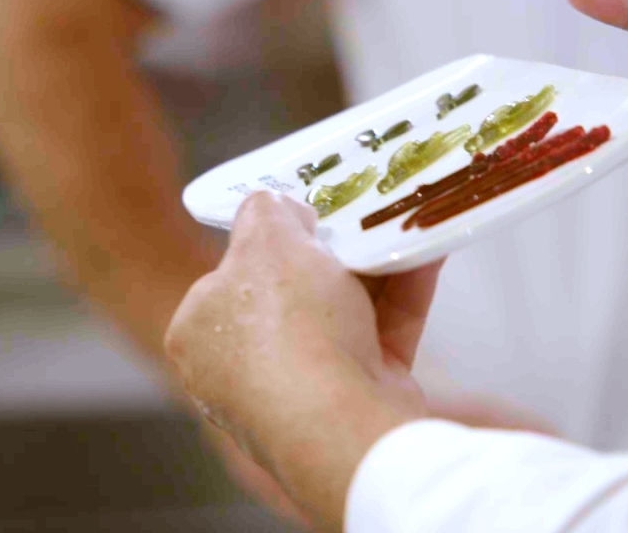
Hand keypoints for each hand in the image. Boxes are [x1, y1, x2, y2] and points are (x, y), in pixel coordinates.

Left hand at [165, 192, 443, 530]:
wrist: (341, 421)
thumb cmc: (286, 328)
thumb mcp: (265, 238)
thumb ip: (265, 210)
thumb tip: (278, 206)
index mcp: (199, 335)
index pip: (227, 279)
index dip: (264, 243)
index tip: (302, 216)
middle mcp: (243, 369)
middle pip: (292, 293)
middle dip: (329, 255)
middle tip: (356, 215)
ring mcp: (303, 390)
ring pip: (343, 312)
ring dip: (375, 266)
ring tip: (401, 221)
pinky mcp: (357, 399)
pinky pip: (381, 335)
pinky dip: (404, 293)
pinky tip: (429, 249)